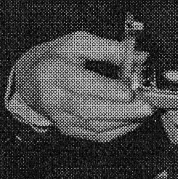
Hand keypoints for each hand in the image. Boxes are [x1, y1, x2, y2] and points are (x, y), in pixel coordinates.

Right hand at [15, 31, 154, 142]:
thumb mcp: (78, 42)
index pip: (80, 84)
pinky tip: (136, 119)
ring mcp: (60, 118)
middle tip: (148, 105)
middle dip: (122, 110)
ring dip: (125, 120)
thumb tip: (139, 57)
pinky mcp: (69, 130)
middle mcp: (53, 98)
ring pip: (95, 126)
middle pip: (89, 109)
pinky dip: (120, 129)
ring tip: (147, 110)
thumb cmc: (56, 58)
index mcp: (52, 72)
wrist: (30, 80)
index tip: (130, 90)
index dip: (107, 89)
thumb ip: (109, 48)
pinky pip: (98, 135)